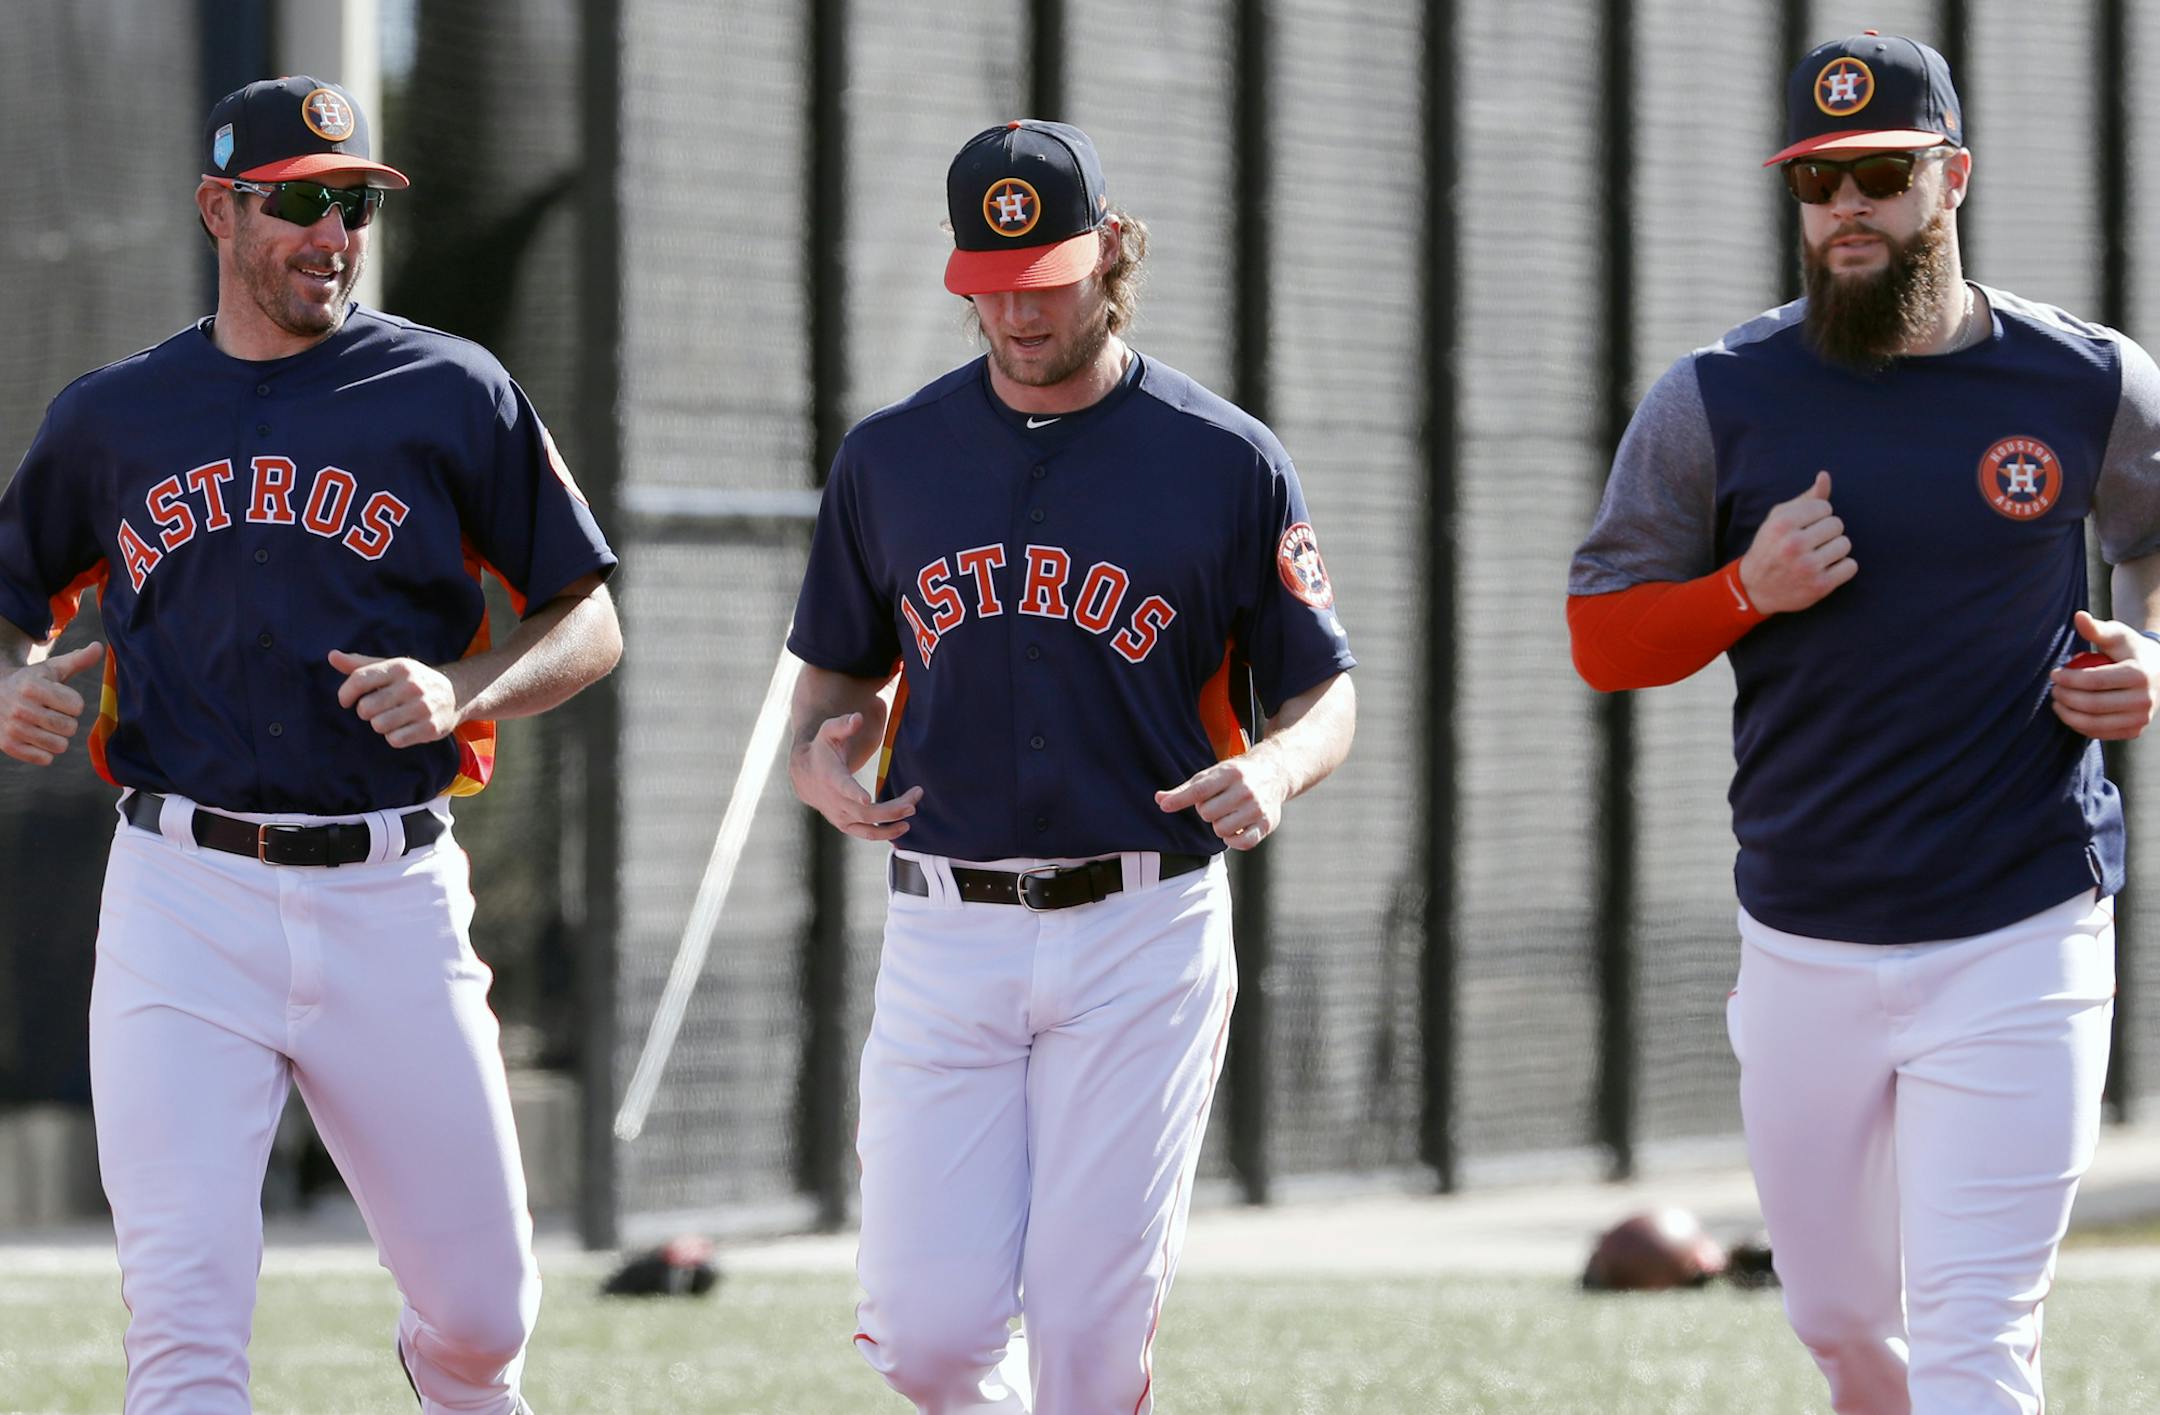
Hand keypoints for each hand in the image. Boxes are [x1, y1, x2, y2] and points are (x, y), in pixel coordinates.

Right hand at [0, 641, 103, 764]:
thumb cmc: (32, 681)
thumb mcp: (52, 668)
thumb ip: (78, 660)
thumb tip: (98, 647)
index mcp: (32, 687)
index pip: (76, 706)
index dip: (73, 703)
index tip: (60, 697)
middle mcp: (20, 708)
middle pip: (69, 728)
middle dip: (67, 721)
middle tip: (52, 713)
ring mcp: (12, 728)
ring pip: (59, 746)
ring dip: (57, 737)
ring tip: (44, 725)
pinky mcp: (8, 745)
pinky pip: (44, 759)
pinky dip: (45, 751)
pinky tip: (35, 737)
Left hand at [329, 649, 461, 747]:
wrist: (456, 694)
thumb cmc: (413, 681)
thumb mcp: (391, 668)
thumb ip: (360, 664)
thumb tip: (331, 656)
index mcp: (400, 667)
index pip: (359, 679)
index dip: (345, 693)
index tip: (345, 701)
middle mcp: (412, 686)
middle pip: (366, 708)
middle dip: (366, 712)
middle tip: (378, 709)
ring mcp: (423, 707)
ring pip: (379, 725)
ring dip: (380, 725)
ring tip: (392, 718)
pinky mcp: (430, 728)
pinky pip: (395, 740)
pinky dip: (394, 737)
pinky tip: (404, 729)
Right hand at [788, 712, 920, 841]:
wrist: (805, 774)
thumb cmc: (822, 749)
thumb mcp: (829, 732)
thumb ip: (843, 724)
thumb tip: (857, 718)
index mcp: (831, 777)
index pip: (841, 787)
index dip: (853, 793)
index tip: (866, 799)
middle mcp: (835, 802)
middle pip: (866, 811)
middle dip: (892, 807)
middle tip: (915, 797)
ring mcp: (840, 816)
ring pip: (868, 827)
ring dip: (892, 823)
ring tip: (912, 814)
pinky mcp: (846, 825)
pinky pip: (866, 834)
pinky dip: (885, 835)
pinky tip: (903, 827)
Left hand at [1156, 753, 1290, 850]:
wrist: (1274, 773)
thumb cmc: (1235, 776)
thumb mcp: (1212, 775)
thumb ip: (1185, 790)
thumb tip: (1159, 800)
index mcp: (1229, 773)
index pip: (1199, 791)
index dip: (1179, 800)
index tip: (1165, 806)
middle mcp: (1245, 790)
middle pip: (1207, 813)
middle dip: (1207, 811)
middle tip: (1217, 803)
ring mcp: (1257, 808)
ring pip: (1221, 830)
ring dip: (1220, 826)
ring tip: (1228, 814)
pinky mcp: (1266, 824)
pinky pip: (1241, 843)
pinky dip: (1234, 840)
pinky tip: (1236, 829)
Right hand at [1738, 471, 1856, 613]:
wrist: (1754, 589)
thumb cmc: (1770, 547)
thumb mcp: (1779, 519)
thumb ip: (1805, 498)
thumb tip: (1825, 476)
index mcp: (1782, 523)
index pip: (1825, 507)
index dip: (1817, 517)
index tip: (1803, 528)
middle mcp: (1794, 544)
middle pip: (1837, 525)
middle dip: (1827, 533)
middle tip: (1811, 544)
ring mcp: (1808, 567)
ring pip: (1845, 544)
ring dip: (1835, 550)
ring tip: (1817, 556)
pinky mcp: (1820, 586)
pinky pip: (1851, 566)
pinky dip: (1842, 568)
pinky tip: (1825, 570)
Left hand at [2050, 610, 2159, 740]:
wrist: (2159, 672)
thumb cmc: (2130, 650)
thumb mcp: (2117, 636)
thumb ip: (2097, 629)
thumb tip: (2078, 616)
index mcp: (2139, 674)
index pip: (2094, 680)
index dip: (2068, 679)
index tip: (2054, 674)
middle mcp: (2144, 700)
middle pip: (2093, 704)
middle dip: (2066, 697)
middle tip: (2053, 689)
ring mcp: (2142, 718)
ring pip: (2096, 724)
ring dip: (2069, 715)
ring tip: (2057, 702)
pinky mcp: (2135, 730)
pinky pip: (2102, 734)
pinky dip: (2081, 727)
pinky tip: (2069, 714)